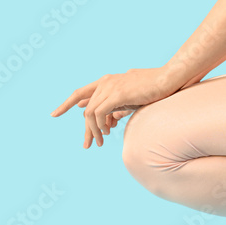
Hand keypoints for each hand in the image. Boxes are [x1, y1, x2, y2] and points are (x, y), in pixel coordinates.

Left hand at [50, 67, 180, 147]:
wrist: (170, 79)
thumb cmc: (156, 89)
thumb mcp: (133, 99)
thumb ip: (118, 106)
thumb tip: (109, 119)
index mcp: (108, 81)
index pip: (80, 92)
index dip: (67, 103)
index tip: (55, 113)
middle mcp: (106, 81)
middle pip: (85, 107)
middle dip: (85, 128)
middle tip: (86, 144)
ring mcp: (110, 86)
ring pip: (90, 113)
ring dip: (94, 130)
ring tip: (100, 142)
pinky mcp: (117, 93)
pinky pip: (99, 113)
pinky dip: (99, 125)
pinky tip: (106, 134)